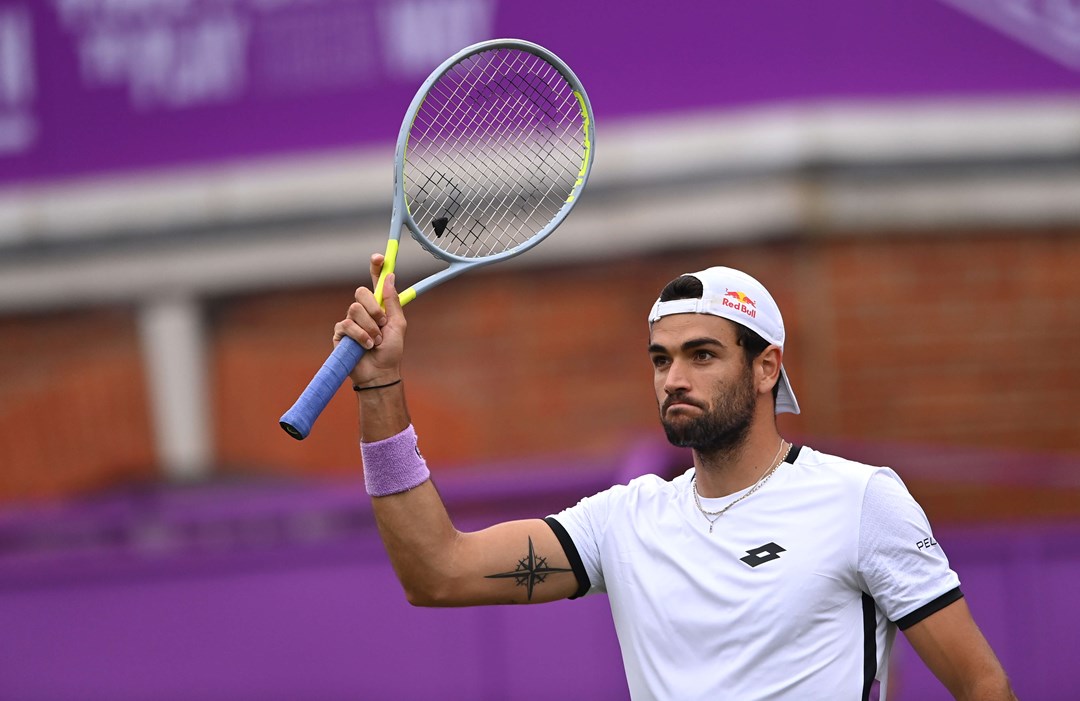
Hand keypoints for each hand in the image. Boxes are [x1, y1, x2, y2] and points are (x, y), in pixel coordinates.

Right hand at [333, 253, 406, 386]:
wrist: (380, 373)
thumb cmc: (391, 351)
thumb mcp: (398, 324)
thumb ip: (392, 301)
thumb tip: (390, 277)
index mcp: (379, 306)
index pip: (375, 282)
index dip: (375, 268)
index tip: (379, 258)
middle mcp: (363, 311)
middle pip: (361, 292)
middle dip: (374, 309)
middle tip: (382, 324)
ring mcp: (350, 321)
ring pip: (354, 309)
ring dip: (369, 327)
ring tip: (375, 340)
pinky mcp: (340, 333)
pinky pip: (347, 325)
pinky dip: (360, 336)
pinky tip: (366, 346)